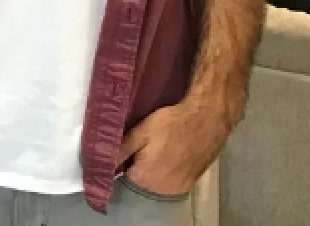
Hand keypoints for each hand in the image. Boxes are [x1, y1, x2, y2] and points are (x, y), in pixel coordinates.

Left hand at [116, 100, 231, 196]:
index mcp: (145, 178)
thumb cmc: (171, 123)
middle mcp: (162, 189)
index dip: (129, 158)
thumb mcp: (141, 132)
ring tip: (164, 148)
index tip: (136, 145)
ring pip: (157, 181)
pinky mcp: (192, 183)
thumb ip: (121, 150)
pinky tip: (174, 154)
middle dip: (142, 164)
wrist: (207, 120)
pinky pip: (172, 180)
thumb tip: (101, 162)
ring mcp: (179, 188)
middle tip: (151, 144)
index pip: (126, 174)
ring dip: (157, 169)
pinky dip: (171, 170)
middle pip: (142, 179)